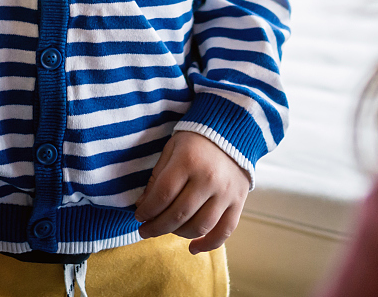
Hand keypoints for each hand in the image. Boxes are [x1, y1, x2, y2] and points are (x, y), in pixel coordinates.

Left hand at [133, 128, 250, 253]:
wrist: (233, 131)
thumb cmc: (196, 139)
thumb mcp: (172, 149)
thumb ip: (158, 177)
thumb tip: (143, 206)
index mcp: (188, 161)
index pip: (162, 195)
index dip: (147, 210)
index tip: (138, 216)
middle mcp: (209, 179)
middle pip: (179, 214)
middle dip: (157, 227)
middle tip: (144, 230)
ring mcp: (226, 193)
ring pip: (199, 226)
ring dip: (178, 234)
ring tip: (166, 231)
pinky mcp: (239, 202)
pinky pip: (224, 231)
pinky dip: (208, 244)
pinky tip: (192, 248)